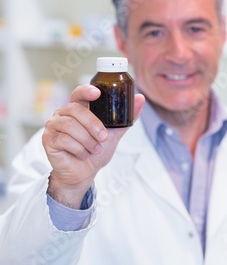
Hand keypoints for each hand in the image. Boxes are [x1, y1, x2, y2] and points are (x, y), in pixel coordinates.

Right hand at [42, 85, 144, 207]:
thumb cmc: (96, 151)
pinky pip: (64, 140)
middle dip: (93, 125)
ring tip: (94, 149)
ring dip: (87, 140)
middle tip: (103, 137)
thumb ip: (126, 118)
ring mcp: (53, 126)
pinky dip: (78, 149)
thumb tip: (141, 99)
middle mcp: (62, 114)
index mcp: (78, 109)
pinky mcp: (48, 140)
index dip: (86, 90)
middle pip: (76, 110)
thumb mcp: (114, 134)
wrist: (84, 173)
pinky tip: (82, 154)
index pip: (79, 93)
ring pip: (70, 125)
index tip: (97, 93)